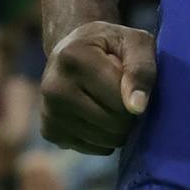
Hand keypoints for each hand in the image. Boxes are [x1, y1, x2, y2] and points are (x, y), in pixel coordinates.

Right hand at [40, 21, 156, 154]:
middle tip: (127, 94)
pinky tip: (101, 115)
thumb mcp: (135, 42)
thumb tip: (137, 107)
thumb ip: (141, 68)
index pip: (119, 96)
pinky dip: (106, 138)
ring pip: (103, 139)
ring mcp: (47, 112)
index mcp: (73, 57)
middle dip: (130, 113)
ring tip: (114, 103)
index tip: (134, 80)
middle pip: (112, 121)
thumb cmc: (112, 44)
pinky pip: (92, 148)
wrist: (74, 50)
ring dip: (120, 128)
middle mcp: (53, 86)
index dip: (137, 94)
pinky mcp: (49, 132)